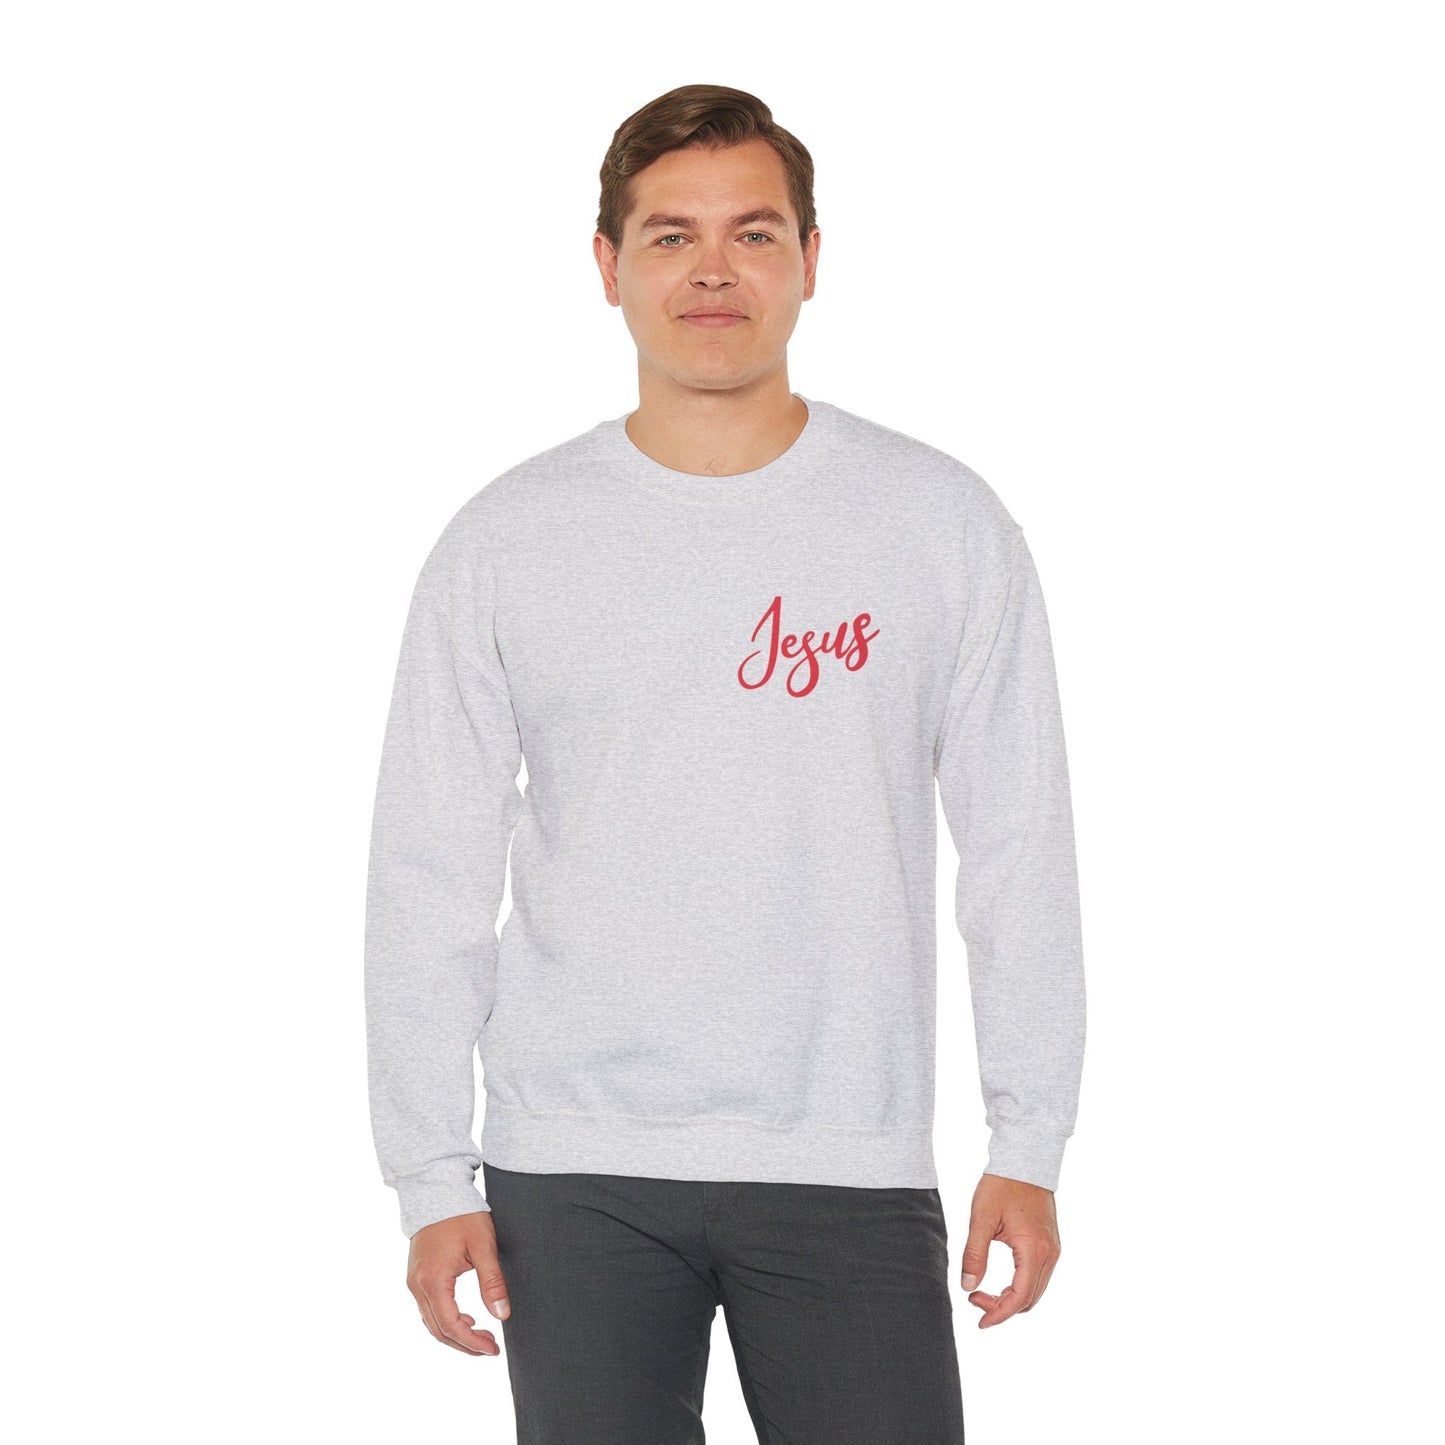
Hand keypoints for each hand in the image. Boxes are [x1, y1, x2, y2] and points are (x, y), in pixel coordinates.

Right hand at [406, 1210, 510, 1354]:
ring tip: (482, 1336)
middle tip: (490, 1348)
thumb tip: (502, 1315)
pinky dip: (445, 1320)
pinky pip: (428, 1309)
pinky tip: (465, 1319)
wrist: (436, 1190)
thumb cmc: (462, 1214)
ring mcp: (414, 1281)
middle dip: (464, 1345)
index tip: (493, 1349)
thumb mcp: (483, 1245)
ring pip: (431, 1323)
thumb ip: (492, 1282)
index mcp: (433, 1280)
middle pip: (438, 1330)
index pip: (451, 1325)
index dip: (472, 1343)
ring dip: (455, 1334)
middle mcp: (417, 1285)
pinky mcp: (416, 1276)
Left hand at [958, 1173, 1060, 1328]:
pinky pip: (1039, 1277)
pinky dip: (1021, 1287)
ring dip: (1012, 1299)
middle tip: (974, 1299)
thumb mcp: (981, 1219)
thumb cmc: (1002, 1185)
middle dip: (1002, 1308)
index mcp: (1034, 1250)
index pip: (1019, 1298)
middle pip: (1030, 1300)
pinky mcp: (1051, 1245)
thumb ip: (974, 1254)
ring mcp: (1054, 1250)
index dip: (999, 1314)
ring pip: (1036, 1291)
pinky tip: (1001, 1282)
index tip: (979, 1320)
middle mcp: (1050, 1255)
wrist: (1025, 1160)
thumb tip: (967, 1286)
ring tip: (984, 1292)